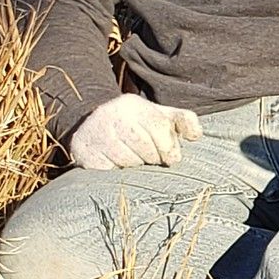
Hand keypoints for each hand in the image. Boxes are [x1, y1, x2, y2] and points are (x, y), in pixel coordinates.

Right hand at [69, 93, 202, 169]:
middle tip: (150, 159)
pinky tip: (116, 165)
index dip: (169, 147)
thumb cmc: (136, 125)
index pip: (158, 127)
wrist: (90, 127)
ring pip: (127, 161)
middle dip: (152, 158)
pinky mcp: (82, 152)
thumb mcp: (160, 116)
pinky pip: (108, 171)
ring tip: (133, 160)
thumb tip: (196, 135)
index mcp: (133, 105)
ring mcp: (94, 134)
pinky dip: (117, 172)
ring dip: (135, 167)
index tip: (170, 158)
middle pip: (145, 148)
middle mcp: (111, 115)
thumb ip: (184, 120)